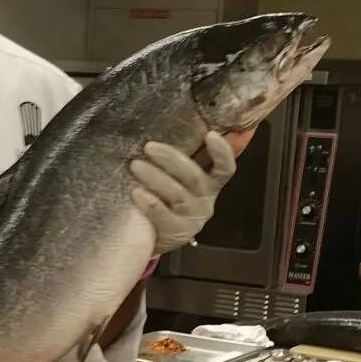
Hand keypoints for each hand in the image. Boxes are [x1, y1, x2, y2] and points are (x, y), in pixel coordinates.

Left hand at [129, 132, 236, 254]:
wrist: (158, 235)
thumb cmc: (171, 196)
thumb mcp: (184, 176)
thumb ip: (197, 153)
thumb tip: (221, 126)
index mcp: (212, 182)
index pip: (225, 167)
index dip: (222, 152)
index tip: (211, 134)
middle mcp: (205, 200)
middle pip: (193, 177)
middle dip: (171, 159)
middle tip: (148, 146)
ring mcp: (191, 218)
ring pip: (176, 195)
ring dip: (155, 177)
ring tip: (135, 165)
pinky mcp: (175, 233)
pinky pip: (163, 216)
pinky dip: (151, 203)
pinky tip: (136, 192)